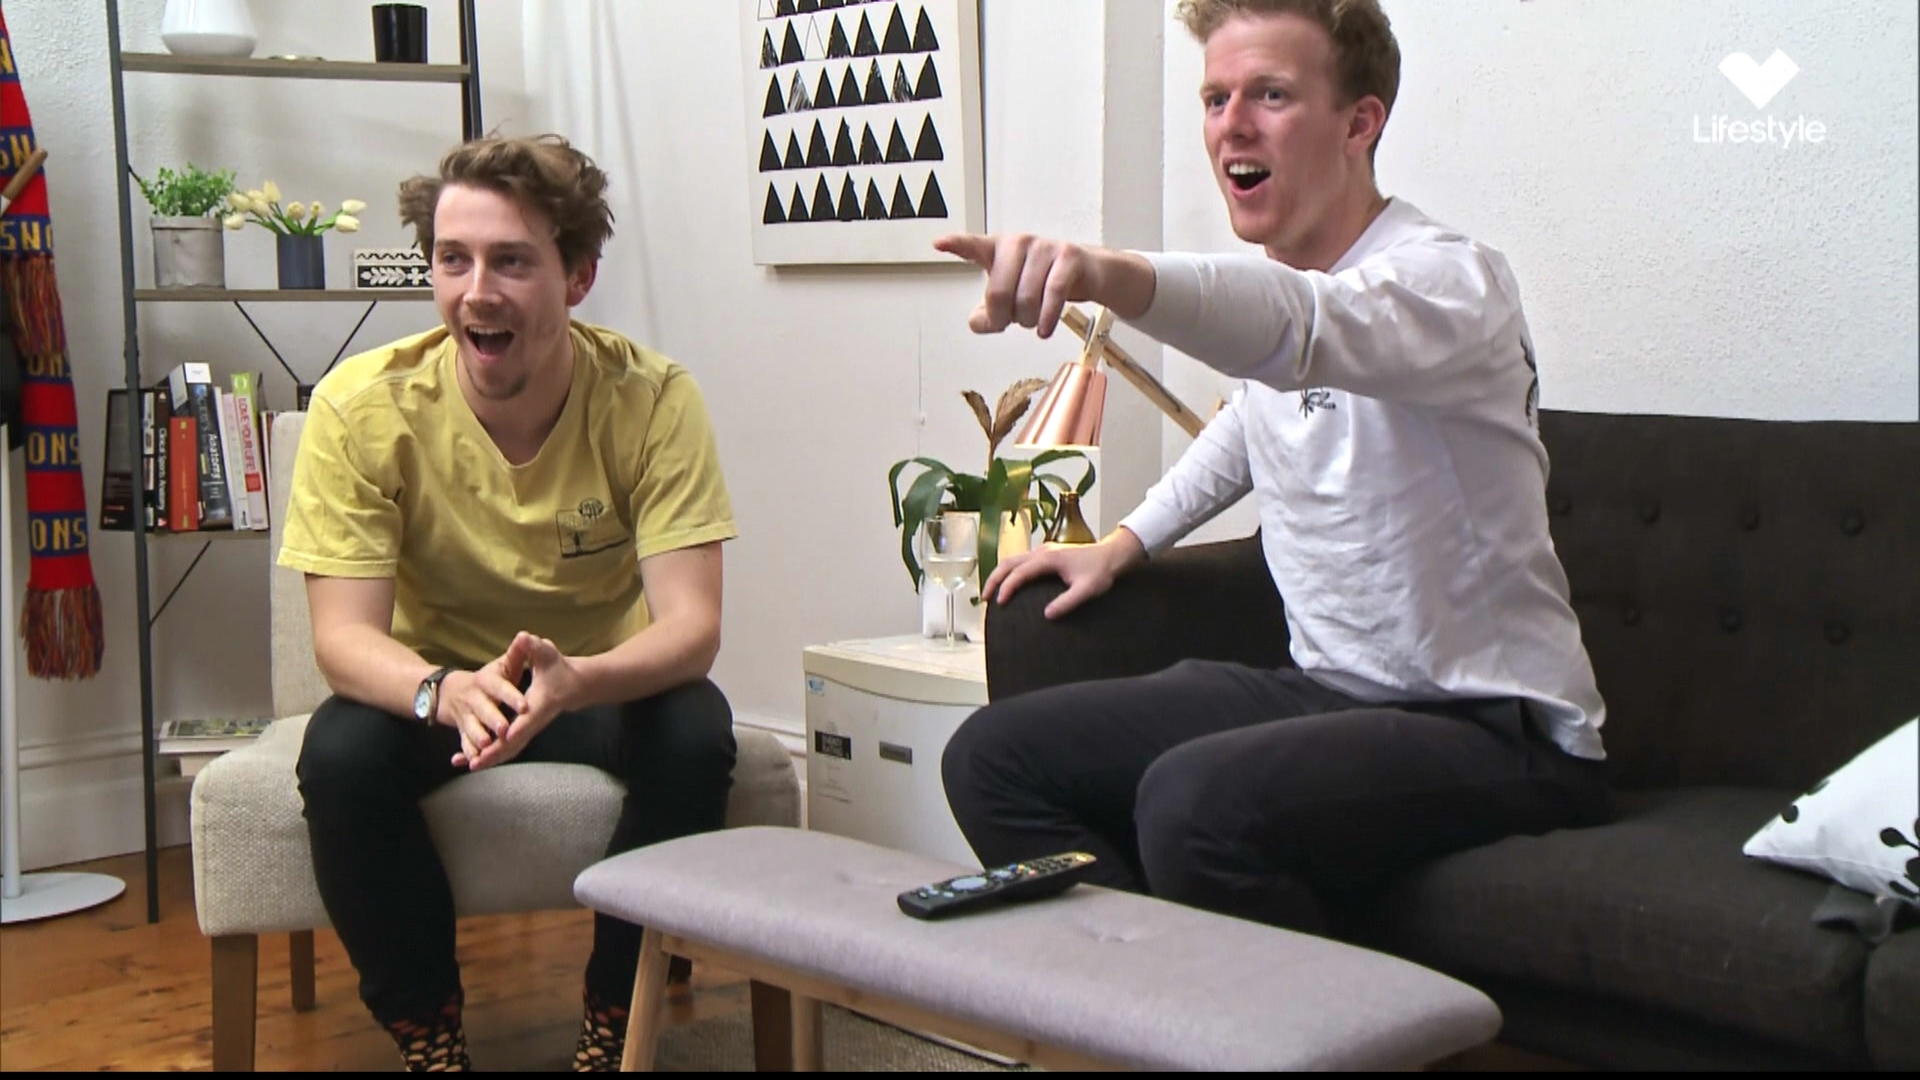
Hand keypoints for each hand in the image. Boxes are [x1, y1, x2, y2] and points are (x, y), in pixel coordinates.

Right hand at [437, 663, 525, 767]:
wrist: (451, 691)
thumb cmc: (488, 680)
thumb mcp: (501, 666)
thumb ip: (516, 654)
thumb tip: (525, 636)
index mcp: (486, 681)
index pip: (500, 687)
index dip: (511, 696)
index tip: (524, 705)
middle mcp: (474, 698)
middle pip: (484, 709)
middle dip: (493, 719)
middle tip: (505, 729)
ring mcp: (466, 715)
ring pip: (472, 727)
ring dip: (477, 736)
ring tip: (486, 745)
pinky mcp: (462, 729)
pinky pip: (464, 742)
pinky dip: (466, 752)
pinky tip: (471, 761)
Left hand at [455, 632, 581, 770]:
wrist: (572, 686)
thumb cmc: (557, 668)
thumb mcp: (546, 653)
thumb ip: (533, 647)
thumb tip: (523, 637)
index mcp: (537, 704)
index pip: (526, 719)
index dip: (515, 728)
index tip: (503, 737)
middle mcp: (532, 722)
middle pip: (514, 742)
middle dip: (495, 753)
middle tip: (475, 763)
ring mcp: (527, 730)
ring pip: (509, 750)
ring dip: (490, 759)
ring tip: (467, 765)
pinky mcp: (522, 733)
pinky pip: (505, 749)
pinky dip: (489, 756)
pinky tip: (470, 762)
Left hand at [932, 233, 1154, 338]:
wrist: (1090, 273)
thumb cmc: (1044, 282)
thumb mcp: (1012, 298)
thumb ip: (989, 314)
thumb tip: (978, 323)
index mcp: (999, 249)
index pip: (973, 246)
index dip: (956, 245)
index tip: (938, 243)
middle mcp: (1019, 243)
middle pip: (998, 292)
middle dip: (1003, 317)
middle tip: (1012, 322)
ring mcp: (1045, 248)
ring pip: (1026, 298)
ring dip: (1028, 321)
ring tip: (1033, 321)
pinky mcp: (1069, 258)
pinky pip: (1053, 295)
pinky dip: (1047, 319)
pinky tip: (1044, 330)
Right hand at [981, 531, 1144, 619]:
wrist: (1112, 555)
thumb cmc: (1101, 572)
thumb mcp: (1087, 590)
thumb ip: (1067, 602)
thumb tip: (1047, 615)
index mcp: (1049, 559)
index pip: (1020, 572)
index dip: (1007, 587)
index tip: (1000, 603)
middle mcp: (1042, 552)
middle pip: (1009, 562)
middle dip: (994, 579)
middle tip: (985, 598)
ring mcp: (1044, 551)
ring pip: (1013, 559)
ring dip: (1000, 574)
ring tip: (992, 593)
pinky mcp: (1047, 554)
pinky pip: (1021, 561)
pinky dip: (1010, 572)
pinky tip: (1011, 583)